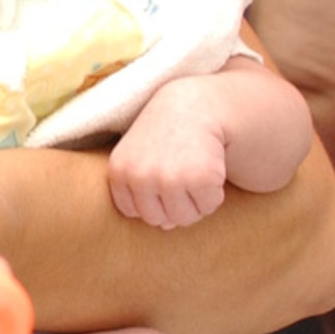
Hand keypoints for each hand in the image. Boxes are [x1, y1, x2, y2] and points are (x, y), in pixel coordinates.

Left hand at [108, 76, 228, 228]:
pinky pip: (209, 206)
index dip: (154, 200)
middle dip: (175, 203)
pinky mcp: (199, 178)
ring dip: (196, 200)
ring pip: (185, 218)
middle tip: (181, 171)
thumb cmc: (165, 136)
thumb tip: (165, 227)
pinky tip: (209, 167)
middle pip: (159, 220)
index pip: (135, 213)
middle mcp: (139, 177)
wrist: (196, 106)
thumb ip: (142, 194)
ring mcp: (169, 178)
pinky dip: (214, 193)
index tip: (162, 172)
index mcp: (119, 172)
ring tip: (193, 169)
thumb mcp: (140, 158)